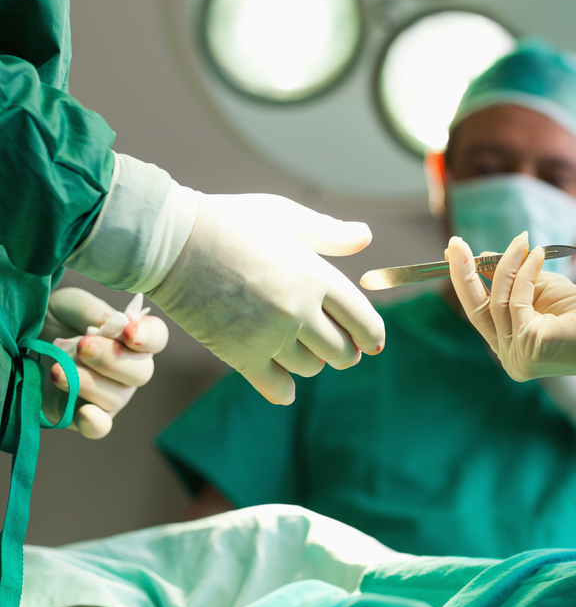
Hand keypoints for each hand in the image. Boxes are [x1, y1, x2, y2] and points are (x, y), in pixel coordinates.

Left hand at [41, 287, 168, 438]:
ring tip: (57, 370)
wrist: (25, 337)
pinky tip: (84, 413)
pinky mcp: (84, 415)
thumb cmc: (58, 317)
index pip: (156, 337)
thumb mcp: (74, 305)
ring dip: (87, 383)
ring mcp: (110, 395)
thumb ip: (97, 314)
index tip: (128, 332)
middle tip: (83, 345)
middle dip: (111, 359)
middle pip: (141, 372)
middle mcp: (129, 369)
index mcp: (132, 337)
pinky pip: (99, 427)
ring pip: (116, 397)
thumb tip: (119, 324)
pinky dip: (95, 423)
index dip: (148, 336)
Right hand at [149, 194, 384, 404]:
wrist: (173, 242)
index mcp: (315, 275)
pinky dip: (285, 390)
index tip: (370, 341)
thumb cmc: (231, 222)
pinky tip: (283, 382)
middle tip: (334, 344)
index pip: (364, 321)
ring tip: (298, 346)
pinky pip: (277, 388)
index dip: (371, 335)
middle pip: (341, 352)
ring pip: (311, 369)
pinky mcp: (240, 355)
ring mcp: (269, 336)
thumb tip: (366, 238)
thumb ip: (328, 233)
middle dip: (344, 351)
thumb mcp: (284, 216)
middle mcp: (298, 310)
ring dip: (310, 361)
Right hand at [446, 231, 575, 379]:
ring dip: (508, 265)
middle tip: (454, 243)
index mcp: (509, 348)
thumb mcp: (540, 291)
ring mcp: (518, 356)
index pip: (478, 313)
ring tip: (521, 241)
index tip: (455, 252)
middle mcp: (509, 358)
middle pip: (476, 310)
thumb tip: (480, 257)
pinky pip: (517, 300)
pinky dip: (524, 273)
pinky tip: (536, 255)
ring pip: (498, 301)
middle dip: (463, 273)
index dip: (464, 281)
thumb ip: (510, 279)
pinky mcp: (531, 345)